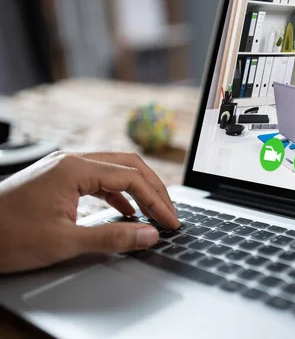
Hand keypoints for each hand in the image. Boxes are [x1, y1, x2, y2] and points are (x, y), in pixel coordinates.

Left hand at [0, 151, 179, 273]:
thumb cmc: (7, 236)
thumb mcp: (64, 241)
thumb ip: (112, 237)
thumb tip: (149, 234)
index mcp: (74, 168)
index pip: (131, 177)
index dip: (156, 200)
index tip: (170, 221)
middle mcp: (70, 160)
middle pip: (128, 165)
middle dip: (153, 188)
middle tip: (169, 213)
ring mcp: (63, 167)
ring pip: (114, 169)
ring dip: (137, 189)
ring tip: (153, 211)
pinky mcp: (57, 178)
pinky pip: (97, 178)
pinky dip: (117, 193)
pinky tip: (125, 210)